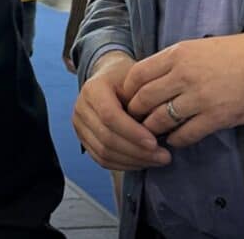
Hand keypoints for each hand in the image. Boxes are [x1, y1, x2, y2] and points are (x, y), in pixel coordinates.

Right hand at [72, 51, 169, 170]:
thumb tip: (159, 128)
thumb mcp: (137, 79)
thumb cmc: (127, 78)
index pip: (109, 116)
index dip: (132, 132)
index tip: (154, 143)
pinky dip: (124, 165)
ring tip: (157, 160)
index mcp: (93, 89)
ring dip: (133, 161)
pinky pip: (102, 160)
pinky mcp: (84, 140)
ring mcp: (79, 126)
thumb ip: (144, 100)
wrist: (109, 78)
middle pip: (106, 138)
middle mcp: (81, 108)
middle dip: (137, 151)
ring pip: (104, 153)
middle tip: (164, 157)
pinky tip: (143, 162)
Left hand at [121, 30, 243, 149]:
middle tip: (135, 123)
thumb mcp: (202, 47)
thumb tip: (155, 79)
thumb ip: (177, 62)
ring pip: (160, 120)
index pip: (137, 74)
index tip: (129, 101)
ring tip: (153, 136)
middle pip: (144, 99)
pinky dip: (176, 141)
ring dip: (153, 131)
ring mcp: (200, 97)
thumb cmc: (242, 53)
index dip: (128, 91)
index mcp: (179, 53)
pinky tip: (176, 141)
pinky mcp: (218, 117)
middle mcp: (184, 74)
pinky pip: (186, 134)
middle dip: (135, 115)